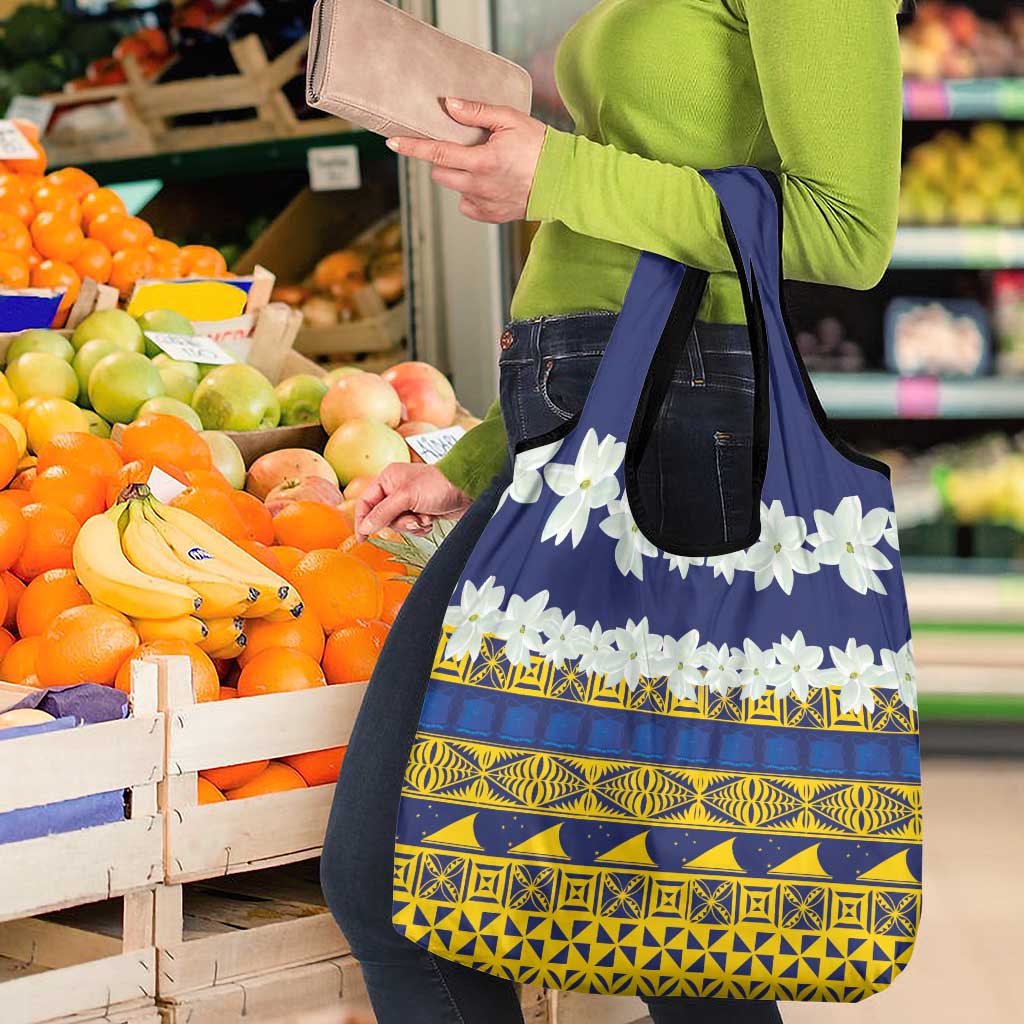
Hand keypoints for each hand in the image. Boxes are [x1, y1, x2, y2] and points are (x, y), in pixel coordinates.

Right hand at [354, 463, 472, 539]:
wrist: (467, 489)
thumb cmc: (439, 484)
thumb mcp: (406, 497)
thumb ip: (383, 512)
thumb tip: (365, 526)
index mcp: (388, 479)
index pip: (365, 502)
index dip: (362, 520)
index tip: (362, 538)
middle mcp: (396, 489)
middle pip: (382, 517)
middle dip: (398, 522)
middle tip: (412, 519)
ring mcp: (409, 501)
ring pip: (398, 524)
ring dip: (412, 525)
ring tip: (425, 517)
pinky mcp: (421, 511)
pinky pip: (412, 527)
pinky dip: (421, 527)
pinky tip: (431, 519)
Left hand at [386, 97, 546, 222]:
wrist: (564, 181)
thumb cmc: (540, 146)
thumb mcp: (510, 119)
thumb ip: (476, 112)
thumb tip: (448, 105)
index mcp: (482, 161)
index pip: (437, 153)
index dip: (412, 147)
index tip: (393, 143)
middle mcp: (479, 186)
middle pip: (440, 173)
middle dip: (442, 159)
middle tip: (460, 147)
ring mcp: (484, 204)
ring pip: (454, 188)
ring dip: (458, 175)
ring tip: (481, 164)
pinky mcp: (491, 216)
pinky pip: (467, 204)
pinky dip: (471, 193)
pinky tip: (488, 183)